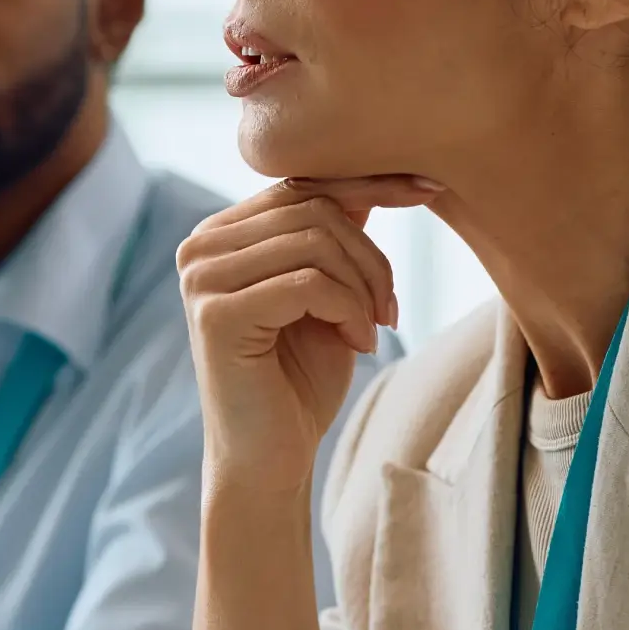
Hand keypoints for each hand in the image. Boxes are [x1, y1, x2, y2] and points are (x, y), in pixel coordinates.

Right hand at [177, 176, 439, 490]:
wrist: (270, 457)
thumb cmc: (299, 377)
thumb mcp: (326, 290)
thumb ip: (334, 234)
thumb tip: (376, 173)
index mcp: (220, 233)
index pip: (301, 185)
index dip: (369, 183)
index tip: (429, 189)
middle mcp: (199, 247)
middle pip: (313, 209)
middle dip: (371, 257)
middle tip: (389, 309)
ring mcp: (202, 279)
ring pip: (314, 242)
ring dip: (364, 286)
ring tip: (372, 328)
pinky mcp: (216, 315)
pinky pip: (307, 283)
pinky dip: (348, 309)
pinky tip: (357, 342)